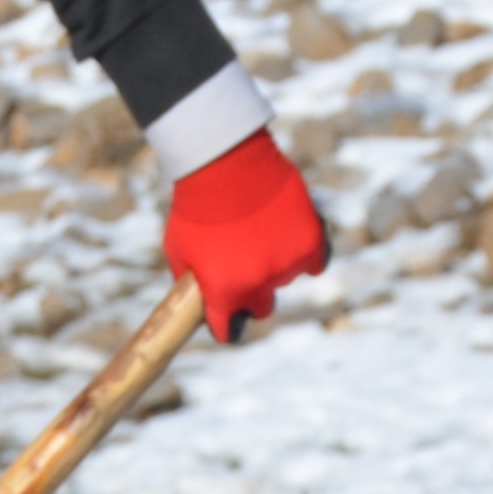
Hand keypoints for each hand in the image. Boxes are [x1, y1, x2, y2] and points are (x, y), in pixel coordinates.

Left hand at [161, 134, 329, 342]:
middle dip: (252, 292)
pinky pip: (315, 262)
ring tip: (260, 229)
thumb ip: (192, 280)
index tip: (227, 318)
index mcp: (222, 291)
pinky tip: (291, 234)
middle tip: (246, 263)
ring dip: (276, 261)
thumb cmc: (195, 205)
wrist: (223, 162)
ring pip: (284, 278)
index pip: (228, 331)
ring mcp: (286, 265)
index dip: (226, 324)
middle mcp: (257, 285)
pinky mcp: (310, 243)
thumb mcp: (178, 248)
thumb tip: (200, 298)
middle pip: (260, 307)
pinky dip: (305, 251)